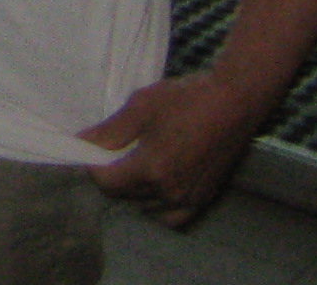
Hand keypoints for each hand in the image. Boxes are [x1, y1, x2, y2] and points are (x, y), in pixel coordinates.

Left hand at [86, 71, 273, 225]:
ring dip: (132, 192)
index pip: (106, 183)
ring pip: (145, 207)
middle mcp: (169, 192)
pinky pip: (172, 216)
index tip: (92, 149)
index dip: (92, 166)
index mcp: (151, 170)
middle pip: (123, 196)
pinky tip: (155, 186)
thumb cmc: (186, 100)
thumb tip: (82, 142)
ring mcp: (189, 199)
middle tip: (113, 152)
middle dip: (111, 176)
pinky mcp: (204, 198)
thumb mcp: (140, 107)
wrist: (233, 103)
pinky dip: (158, 207)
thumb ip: (110, 131)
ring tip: (133, 165)